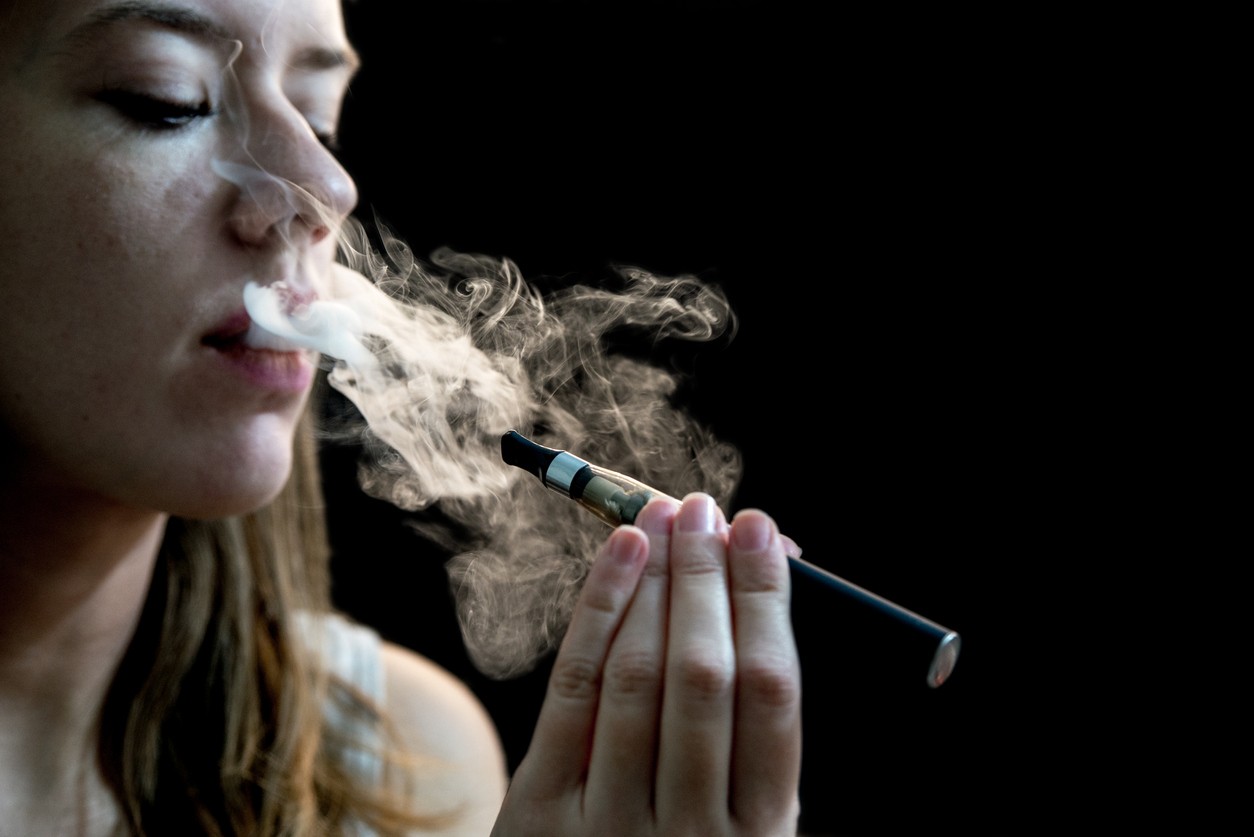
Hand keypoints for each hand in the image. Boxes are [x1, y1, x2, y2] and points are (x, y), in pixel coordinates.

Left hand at [491, 493, 802, 835]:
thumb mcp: (745, 824)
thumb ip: (754, 730)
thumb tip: (758, 594)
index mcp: (761, 835)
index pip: (771, 693)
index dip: (766, 601)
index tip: (765, 535)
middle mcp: (689, 832)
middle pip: (703, 675)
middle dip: (709, 577)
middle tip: (712, 509)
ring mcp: (610, 824)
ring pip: (636, 674)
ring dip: (654, 581)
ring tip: (665, 517)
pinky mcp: (542, 810)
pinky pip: (572, 689)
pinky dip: (597, 610)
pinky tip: (618, 556)